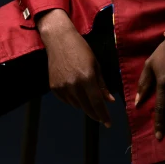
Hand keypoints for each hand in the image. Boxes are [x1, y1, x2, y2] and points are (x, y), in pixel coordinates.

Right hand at [38, 12, 114, 127]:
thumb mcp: (95, 64)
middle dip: (95, 114)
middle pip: (86, 107)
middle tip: (101, 117)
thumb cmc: (81, 49)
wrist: (59, 40)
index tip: (109, 123)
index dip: (104, 115)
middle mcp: (74, 85)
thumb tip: (110, 100)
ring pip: (76, 105)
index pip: (97, 103)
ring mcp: (62, 87)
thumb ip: (102, 84)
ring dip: (84, 105)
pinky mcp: (54, 87)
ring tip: (88, 99)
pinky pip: (66, 100)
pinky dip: (73, 100)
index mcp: (87, 78)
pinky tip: (76, 93)